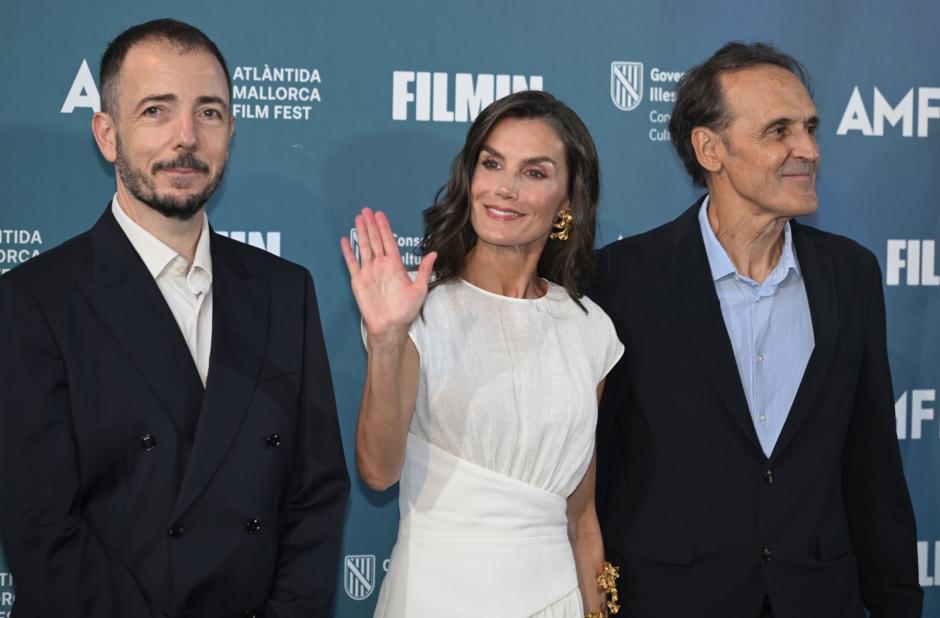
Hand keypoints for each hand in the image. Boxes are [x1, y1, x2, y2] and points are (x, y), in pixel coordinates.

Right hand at [340, 208, 436, 343]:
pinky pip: (352, 263)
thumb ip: (424, 270)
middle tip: (367, 210)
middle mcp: (381, 266)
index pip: (389, 242)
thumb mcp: (419, 289)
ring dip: (361, 233)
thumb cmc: (405, 311)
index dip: (384, 228)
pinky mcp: (358, 280)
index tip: (380, 215)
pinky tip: (345, 240)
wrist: (390, 326)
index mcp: (395, 266)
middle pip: (375, 240)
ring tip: (358, 218)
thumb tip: (433, 253)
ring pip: (364, 247)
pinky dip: (348, 252)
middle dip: (371, 225)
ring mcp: (369, 272)